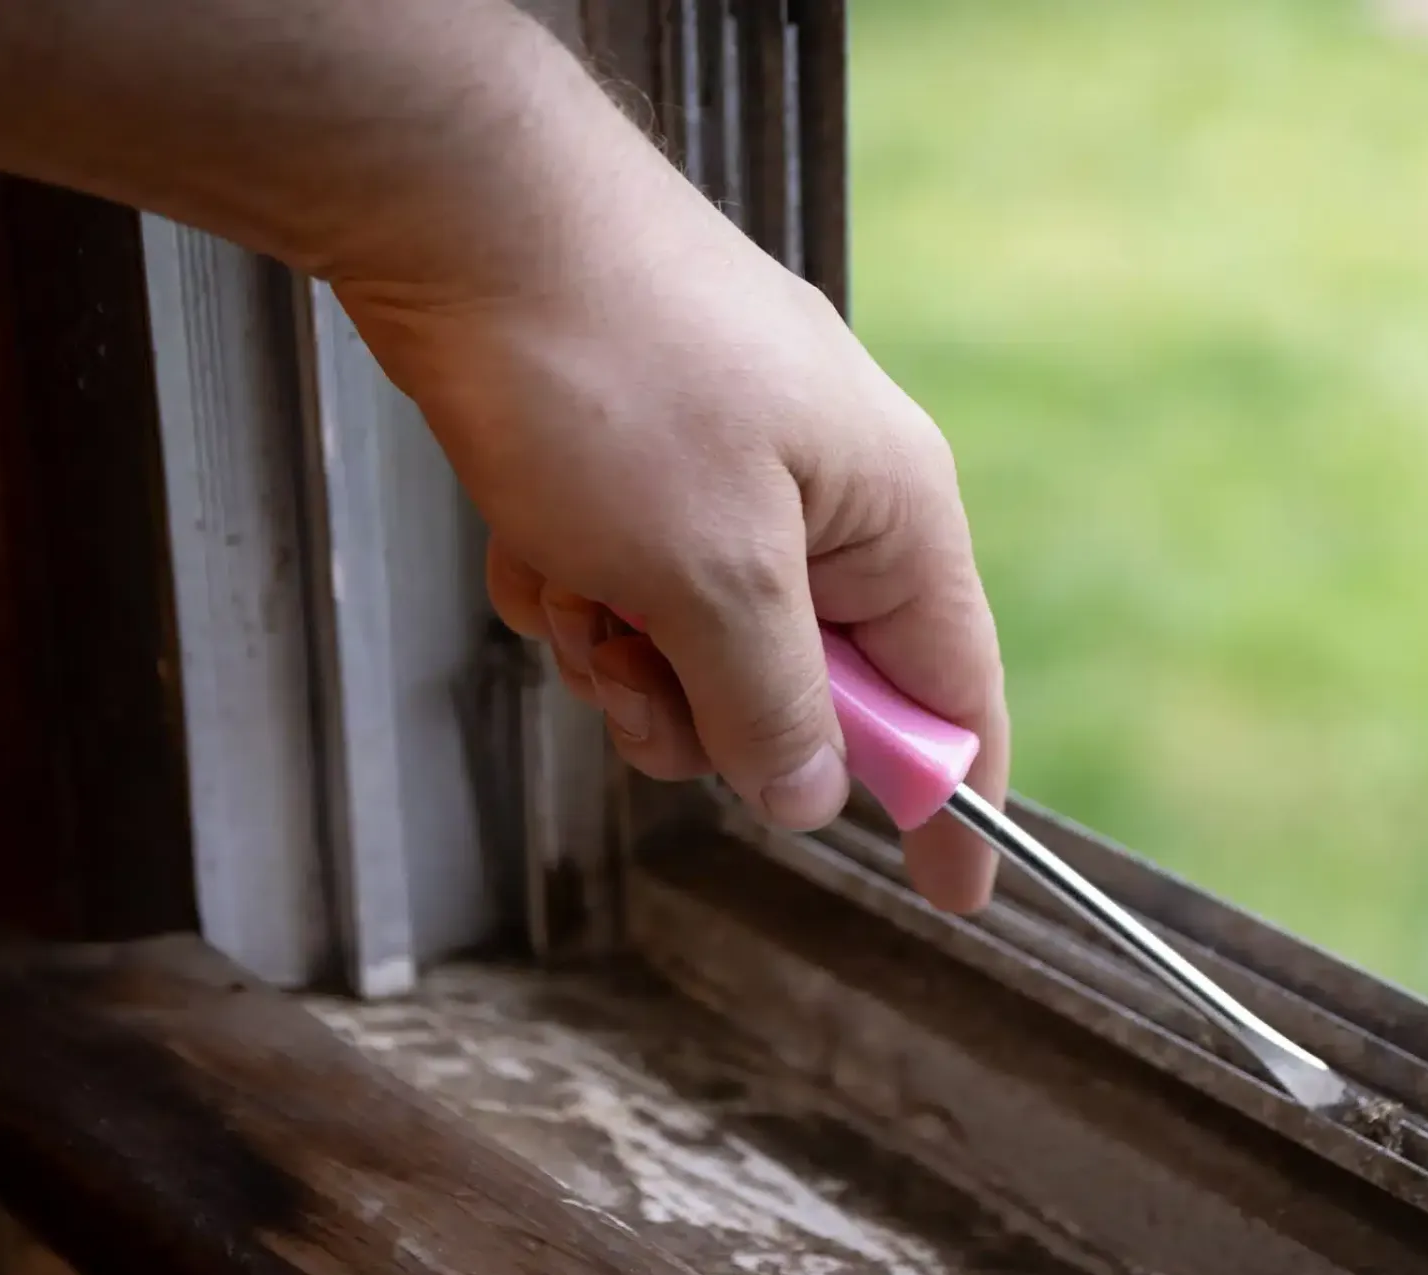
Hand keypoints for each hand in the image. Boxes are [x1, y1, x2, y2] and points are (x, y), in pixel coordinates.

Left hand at [337, 142, 1008, 914]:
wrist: (466, 221)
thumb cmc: (614, 371)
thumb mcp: (711, 572)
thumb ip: (774, 706)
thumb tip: (813, 799)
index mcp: (892, 515)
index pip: (956, 691)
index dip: (958, 804)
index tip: (961, 901)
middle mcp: (828, 502)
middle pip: (805, 692)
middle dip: (706, 709)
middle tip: (638, 675)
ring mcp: (732, 483)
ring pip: (699, 652)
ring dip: (623, 648)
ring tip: (572, 583)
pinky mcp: (643, 471)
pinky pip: (629, 593)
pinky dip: (573, 590)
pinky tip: (533, 537)